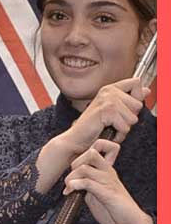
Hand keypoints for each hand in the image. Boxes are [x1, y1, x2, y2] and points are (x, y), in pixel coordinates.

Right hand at [36, 79, 148, 193]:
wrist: (75, 140)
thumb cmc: (91, 129)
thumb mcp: (113, 112)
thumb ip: (129, 100)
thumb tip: (146, 90)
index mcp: (110, 89)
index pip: (137, 83)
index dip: (137, 97)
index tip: (126, 108)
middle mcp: (109, 91)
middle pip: (138, 104)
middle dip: (129, 118)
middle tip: (113, 122)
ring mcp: (107, 100)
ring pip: (133, 117)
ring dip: (123, 128)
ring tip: (109, 128)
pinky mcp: (107, 111)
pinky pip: (125, 126)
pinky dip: (118, 135)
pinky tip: (106, 132)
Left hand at [63, 138, 153, 223]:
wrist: (130, 223)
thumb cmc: (113, 210)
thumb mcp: (95, 194)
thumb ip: (85, 185)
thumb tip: (70, 183)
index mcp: (107, 170)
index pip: (100, 146)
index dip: (84, 151)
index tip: (74, 167)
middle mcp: (108, 173)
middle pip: (91, 153)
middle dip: (75, 163)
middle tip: (70, 179)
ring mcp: (108, 182)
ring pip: (84, 168)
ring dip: (71, 178)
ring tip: (69, 189)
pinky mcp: (108, 193)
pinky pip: (88, 183)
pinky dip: (75, 185)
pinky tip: (70, 192)